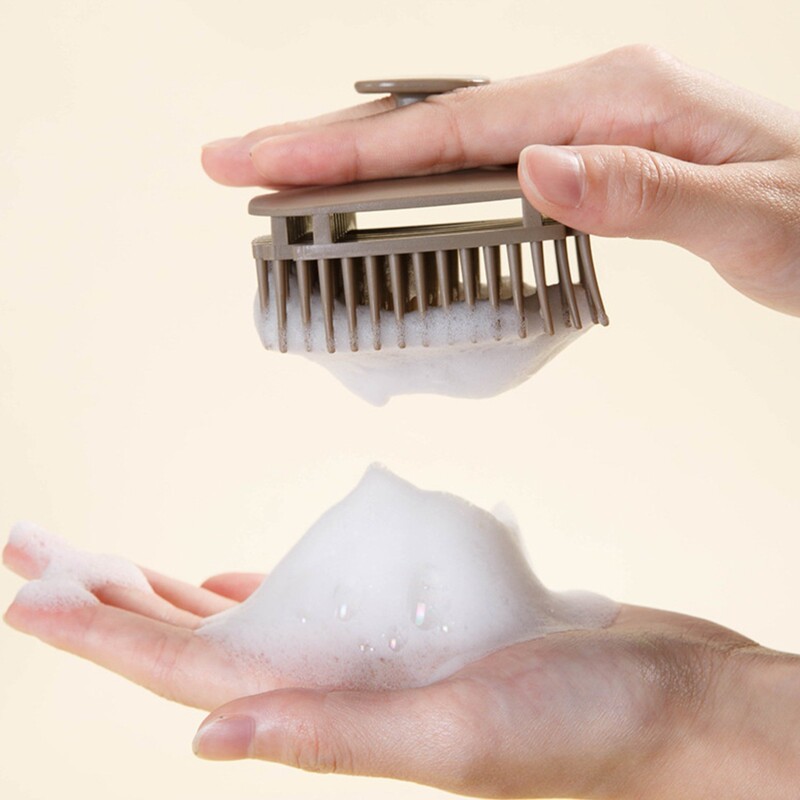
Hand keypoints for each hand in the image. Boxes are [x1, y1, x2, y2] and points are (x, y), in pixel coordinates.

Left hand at [6, 539, 799, 797]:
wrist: (660, 697)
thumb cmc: (581, 724)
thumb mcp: (457, 738)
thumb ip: (335, 734)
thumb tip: (207, 737)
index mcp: (331, 710)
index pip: (184, 673)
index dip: (101, 636)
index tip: (32, 594)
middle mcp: (334, 684)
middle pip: (191, 643)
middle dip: (109, 600)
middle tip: (42, 555)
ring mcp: (365, 654)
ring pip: (236, 620)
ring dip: (168, 593)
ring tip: (111, 568)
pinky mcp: (402, 626)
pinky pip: (302, 605)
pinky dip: (251, 588)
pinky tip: (222, 578)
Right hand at [202, 45, 799, 315]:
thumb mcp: (752, 222)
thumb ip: (650, 193)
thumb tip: (539, 167)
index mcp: (617, 103)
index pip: (457, 130)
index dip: (353, 150)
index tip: (267, 162)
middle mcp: (590, 100)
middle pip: (431, 120)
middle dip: (325, 142)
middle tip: (236, 160)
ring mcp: (583, 124)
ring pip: (446, 138)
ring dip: (360, 158)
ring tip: (286, 176)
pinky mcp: (585, 153)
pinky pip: (479, 162)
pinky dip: (416, 176)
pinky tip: (385, 189)